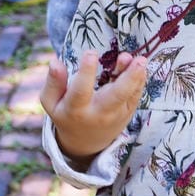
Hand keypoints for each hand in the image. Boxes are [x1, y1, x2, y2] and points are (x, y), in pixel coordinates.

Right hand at [39, 49, 147, 166]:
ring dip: (136, 77)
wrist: (85, 143)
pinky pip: (135, 96)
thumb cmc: (66, 114)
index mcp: (76, 109)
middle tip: (127, 57)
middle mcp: (98, 113)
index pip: (81, 91)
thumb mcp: (52, 102)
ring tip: (141, 60)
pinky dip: (140, 81)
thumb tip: (55, 62)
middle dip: (124, 77)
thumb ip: (53, 83)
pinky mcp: (127, 113)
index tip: (91, 52)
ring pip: (128, 95)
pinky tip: (142, 67)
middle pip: (114, 96)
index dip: (86, 72)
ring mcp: (116, 114)